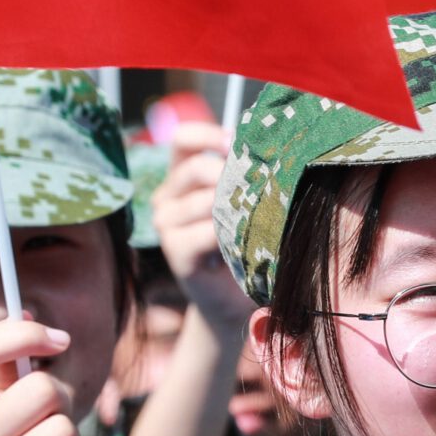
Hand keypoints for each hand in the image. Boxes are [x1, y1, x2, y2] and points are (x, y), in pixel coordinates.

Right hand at [152, 123, 253, 329]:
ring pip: (206, 200)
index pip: (183, 138)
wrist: (234, 300)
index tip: (239, 146)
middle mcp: (166, 197)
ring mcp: (165, 224)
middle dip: (232, 177)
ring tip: (251, 229)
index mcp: (180, 175)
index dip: (211, 135)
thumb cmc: (244, 242)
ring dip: (237, 211)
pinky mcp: (175, 251)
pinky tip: (238, 249)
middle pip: (197, 167)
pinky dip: (230, 237)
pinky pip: (207, 231)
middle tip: (258, 195)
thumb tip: (270, 144)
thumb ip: (242, 173)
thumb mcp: (242, 200)